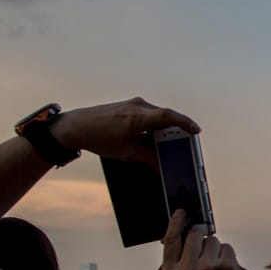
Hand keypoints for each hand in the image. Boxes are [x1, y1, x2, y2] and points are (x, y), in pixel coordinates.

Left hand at [51, 98, 199, 166]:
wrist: (75, 126)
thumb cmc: (98, 138)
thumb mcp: (125, 153)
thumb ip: (147, 158)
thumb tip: (160, 165)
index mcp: (137, 117)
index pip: (168, 116)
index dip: (185, 122)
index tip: (196, 130)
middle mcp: (137, 106)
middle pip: (166, 116)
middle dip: (177, 128)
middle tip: (186, 140)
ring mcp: (132, 104)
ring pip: (157, 114)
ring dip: (164, 126)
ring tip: (167, 141)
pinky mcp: (128, 105)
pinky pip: (148, 113)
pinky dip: (154, 123)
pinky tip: (152, 135)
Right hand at [161, 211, 240, 269]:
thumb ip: (179, 255)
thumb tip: (184, 226)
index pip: (171, 239)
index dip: (176, 223)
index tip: (181, 212)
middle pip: (194, 235)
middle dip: (200, 239)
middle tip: (203, 256)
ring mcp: (207, 268)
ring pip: (212, 239)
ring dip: (214, 249)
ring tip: (213, 268)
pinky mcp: (226, 267)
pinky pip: (226, 246)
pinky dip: (226, 254)